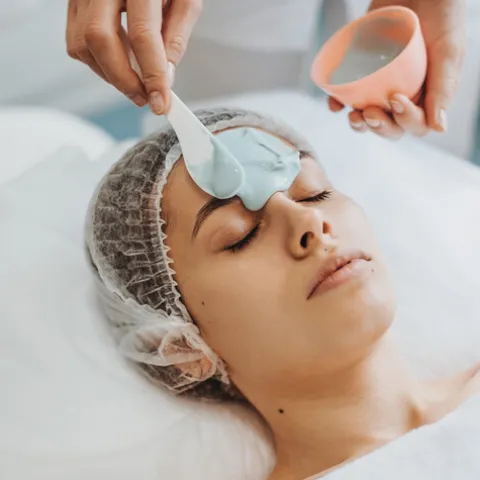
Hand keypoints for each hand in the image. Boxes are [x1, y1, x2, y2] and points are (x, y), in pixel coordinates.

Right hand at [66, 0, 202, 113]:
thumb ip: (176, 36)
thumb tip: (166, 76)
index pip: (143, 35)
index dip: (152, 75)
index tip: (160, 102)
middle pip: (100, 40)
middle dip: (123, 80)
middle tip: (144, 97)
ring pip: (82, 43)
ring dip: (110, 74)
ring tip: (135, 81)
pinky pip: (75, 40)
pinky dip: (97, 62)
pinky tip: (118, 62)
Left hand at [328, 0, 466, 139]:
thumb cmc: (441, 12)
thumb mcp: (448, 48)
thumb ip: (444, 87)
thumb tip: (438, 129)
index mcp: (428, 95)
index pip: (415, 124)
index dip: (405, 121)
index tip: (395, 99)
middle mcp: (404, 94)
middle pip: (390, 127)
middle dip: (379, 127)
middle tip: (369, 113)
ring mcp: (381, 85)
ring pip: (368, 117)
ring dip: (359, 124)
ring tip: (353, 116)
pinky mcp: (361, 72)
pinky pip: (347, 96)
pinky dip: (338, 104)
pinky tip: (334, 104)